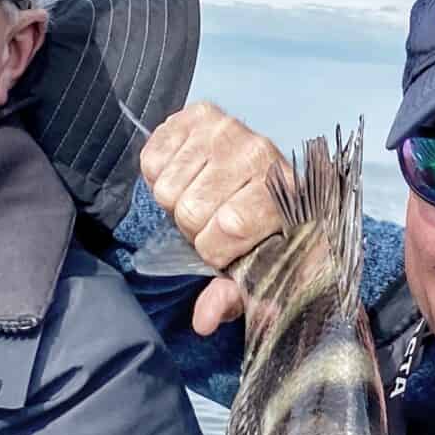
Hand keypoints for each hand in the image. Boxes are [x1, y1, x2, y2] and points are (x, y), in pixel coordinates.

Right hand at [139, 101, 288, 334]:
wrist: (261, 177)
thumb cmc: (261, 231)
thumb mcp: (255, 270)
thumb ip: (232, 295)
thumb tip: (203, 320)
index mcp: (281, 193)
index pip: (227, 229)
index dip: (216, 250)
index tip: (227, 247)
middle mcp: (257, 151)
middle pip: (190, 209)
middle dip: (194, 226)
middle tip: (211, 220)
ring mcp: (228, 128)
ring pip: (166, 185)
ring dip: (176, 198)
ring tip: (201, 195)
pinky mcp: (200, 113)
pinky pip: (153, 156)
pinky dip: (160, 171)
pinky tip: (187, 174)